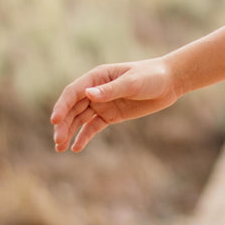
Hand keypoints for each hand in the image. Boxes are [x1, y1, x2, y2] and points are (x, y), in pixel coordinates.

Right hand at [50, 57, 180, 152]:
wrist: (169, 83)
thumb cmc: (151, 77)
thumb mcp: (132, 83)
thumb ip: (111, 90)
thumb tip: (89, 94)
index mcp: (96, 77)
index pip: (73, 93)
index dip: (62, 106)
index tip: (55, 121)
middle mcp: (95, 90)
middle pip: (73, 109)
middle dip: (63, 125)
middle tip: (57, 141)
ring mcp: (102, 104)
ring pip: (80, 119)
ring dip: (69, 132)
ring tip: (60, 148)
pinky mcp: (111, 115)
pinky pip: (93, 127)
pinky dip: (84, 136)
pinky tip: (76, 148)